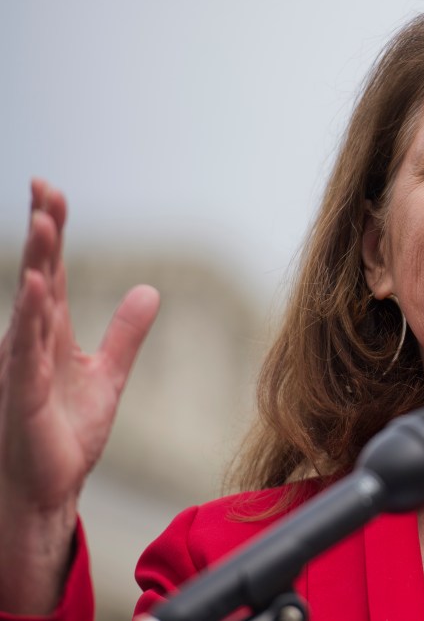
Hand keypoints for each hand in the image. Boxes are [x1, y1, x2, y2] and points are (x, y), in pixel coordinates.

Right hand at [0, 179, 159, 612]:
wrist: (51, 487)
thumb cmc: (67, 433)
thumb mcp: (110, 375)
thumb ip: (126, 333)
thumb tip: (149, 290)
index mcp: (53, 334)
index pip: (55, 272)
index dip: (55, 233)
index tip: (53, 192)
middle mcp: (33, 342)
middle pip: (40, 275)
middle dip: (43, 232)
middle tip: (43, 186)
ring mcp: (24, 365)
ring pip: (29, 304)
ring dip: (37, 263)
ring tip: (43, 222)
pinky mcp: (23, 393)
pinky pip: (25, 349)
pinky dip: (29, 317)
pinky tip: (37, 287)